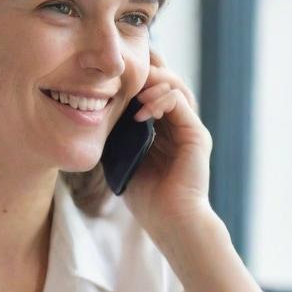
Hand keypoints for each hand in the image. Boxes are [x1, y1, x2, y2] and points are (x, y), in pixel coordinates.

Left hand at [121, 47, 213, 234]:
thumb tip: (94, 116)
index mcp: (165, 129)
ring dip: (153, 82)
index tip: (114, 74)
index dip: (138, 77)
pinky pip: (179, 103)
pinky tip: (140, 112)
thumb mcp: (124, 160)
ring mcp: (190, 128)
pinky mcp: (197, 135)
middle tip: (123, 69)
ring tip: (132, 89)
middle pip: (167, 81)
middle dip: (147, 69)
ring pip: (175, 86)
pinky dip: (159, 101)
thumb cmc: (147, 199)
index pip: (154, 91)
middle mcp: (180, 124)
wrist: (171, 222)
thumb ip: (118, 137)